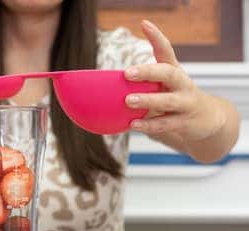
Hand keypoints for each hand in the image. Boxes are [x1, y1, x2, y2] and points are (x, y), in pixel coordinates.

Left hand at [125, 20, 225, 141]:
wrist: (207, 120)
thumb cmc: (175, 100)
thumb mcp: (163, 88)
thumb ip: (143, 85)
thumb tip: (104, 87)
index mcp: (173, 72)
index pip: (166, 50)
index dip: (156, 37)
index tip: (144, 24)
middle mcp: (182, 84)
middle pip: (168, 73)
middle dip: (148, 72)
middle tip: (127, 73)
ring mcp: (185, 103)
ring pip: (168, 100)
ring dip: (148, 100)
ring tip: (129, 100)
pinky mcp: (185, 122)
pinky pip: (165, 124)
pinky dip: (149, 125)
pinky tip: (133, 125)